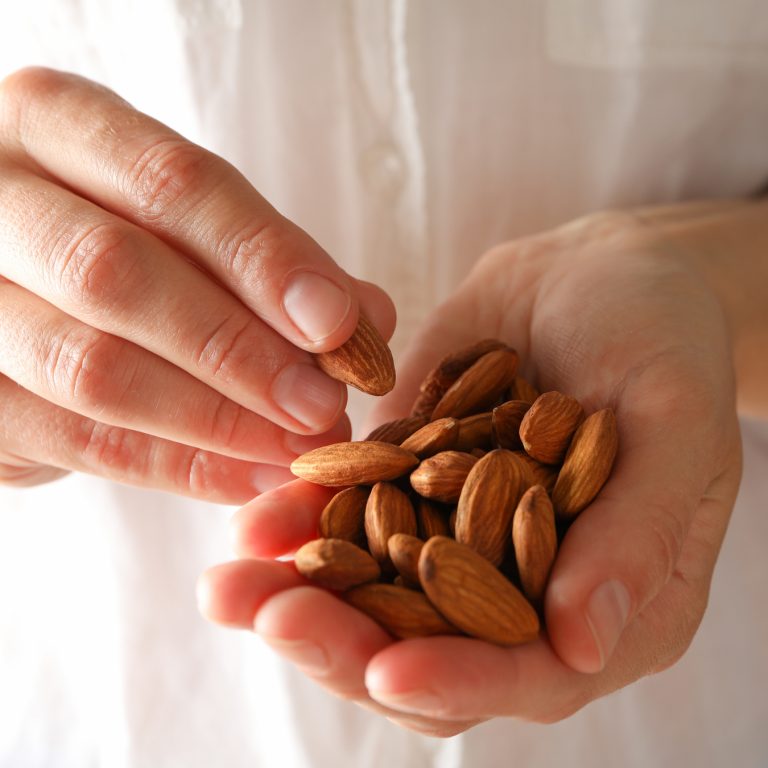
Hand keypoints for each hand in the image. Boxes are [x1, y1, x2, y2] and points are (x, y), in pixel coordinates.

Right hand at [0, 68, 393, 500]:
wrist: (15, 283)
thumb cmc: (122, 237)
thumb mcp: (185, 221)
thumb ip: (272, 261)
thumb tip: (368, 318)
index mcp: (55, 125)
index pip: (171, 181)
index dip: (262, 256)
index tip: (339, 323)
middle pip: (114, 272)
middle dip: (237, 350)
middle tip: (323, 405)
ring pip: (89, 367)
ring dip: (215, 420)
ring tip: (298, 447)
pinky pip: (78, 441)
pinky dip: (178, 467)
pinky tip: (251, 476)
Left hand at [198, 207, 741, 734]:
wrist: (593, 274)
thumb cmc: (662, 337)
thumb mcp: (675, 421)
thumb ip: (640, 530)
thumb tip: (584, 644)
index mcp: (609, 598)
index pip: (531, 674)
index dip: (462, 681)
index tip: (387, 672)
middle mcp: (524, 583)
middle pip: (430, 649)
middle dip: (345, 643)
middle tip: (269, 617)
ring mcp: (458, 534)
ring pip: (373, 595)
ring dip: (299, 594)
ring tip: (229, 584)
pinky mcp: (409, 482)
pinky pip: (349, 517)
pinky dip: (301, 523)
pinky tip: (253, 518)